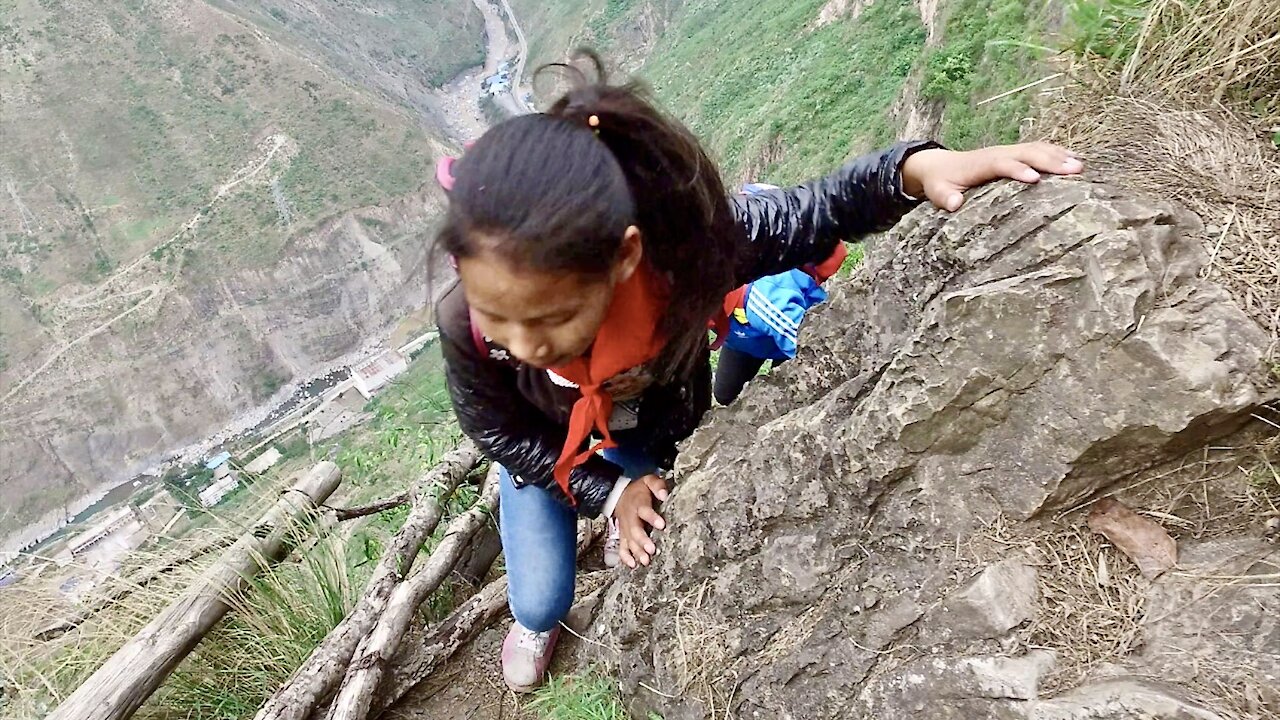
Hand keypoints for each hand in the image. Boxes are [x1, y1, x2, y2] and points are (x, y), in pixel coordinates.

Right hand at [613, 474, 668, 567]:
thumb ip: (657, 485)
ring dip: (636, 551)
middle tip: (652, 550)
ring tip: (645, 561)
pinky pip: (622, 547)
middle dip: (643, 541)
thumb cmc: (639, 490)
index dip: (652, 517)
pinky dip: (625, 557)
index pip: (644, 510)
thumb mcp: (648, 481)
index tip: (661, 525)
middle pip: (635, 530)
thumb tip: (664, 495)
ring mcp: (625, 528)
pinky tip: (633, 565)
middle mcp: (630, 517)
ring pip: (629, 541)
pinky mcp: (623, 535)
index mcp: (638, 503)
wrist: (619, 495)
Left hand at [901, 142, 1083, 211]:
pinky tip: (1074, 161)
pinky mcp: (1014, 153)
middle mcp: (998, 153)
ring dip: (1058, 156)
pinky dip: (1056, 152)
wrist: (941, 165)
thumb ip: (944, 198)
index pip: (1002, 164)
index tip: (1035, 179)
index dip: (1018, 169)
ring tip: (1081, 167)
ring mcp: (1008, 151)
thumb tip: (954, 204)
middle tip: (1073, 171)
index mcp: (982, 164)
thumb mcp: (937, 191)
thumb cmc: (941, 182)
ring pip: (1036, 149)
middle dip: (1049, 161)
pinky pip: (1038, 149)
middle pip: (1027, 152)